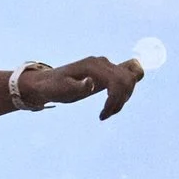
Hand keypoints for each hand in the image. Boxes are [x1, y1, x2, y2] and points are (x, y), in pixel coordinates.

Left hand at [18, 55, 144, 119]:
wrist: (46, 83)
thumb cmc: (52, 87)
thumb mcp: (59, 90)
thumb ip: (75, 87)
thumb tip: (91, 82)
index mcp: (93, 66)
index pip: (117, 81)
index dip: (115, 99)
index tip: (102, 115)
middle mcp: (103, 62)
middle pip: (128, 79)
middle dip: (121, 100)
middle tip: (105, 115)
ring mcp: (107, 65)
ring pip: (132, 77)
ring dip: (124, 97)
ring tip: (107, 112)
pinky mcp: (108, 71)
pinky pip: (129, 74)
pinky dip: (127, 89)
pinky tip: (114, 101)